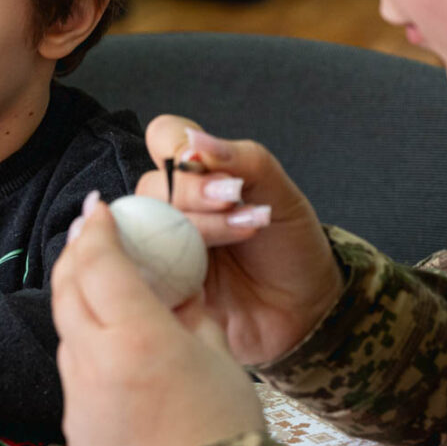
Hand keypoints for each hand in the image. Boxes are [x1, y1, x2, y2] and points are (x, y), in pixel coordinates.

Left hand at [53, 200, 264, 445]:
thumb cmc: (226, 437)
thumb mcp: (221, 360)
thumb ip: (191, 316)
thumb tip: (177, 291)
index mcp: (135, 338)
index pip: (99, 262)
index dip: (96, 228)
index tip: (98, 207)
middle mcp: (94, 363)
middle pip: (68, 290)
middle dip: (77, 254)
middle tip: (91, 233)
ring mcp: (78, 400)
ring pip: (68, 332)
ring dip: (79, 300)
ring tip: (103, 286)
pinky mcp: (75, 430)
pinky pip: (76, 374)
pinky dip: (88, 347)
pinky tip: (113, 347)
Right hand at [137, 116, 341, 365]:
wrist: (304, 308)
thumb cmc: (289, 247)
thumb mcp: (279, 193)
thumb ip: (241, 159)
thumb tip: (193, 140)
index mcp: (195, 176)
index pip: (163, 137)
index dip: (179, 145)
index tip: (218, 167)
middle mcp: (171, 208)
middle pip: (150, 185)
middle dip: (195, 192)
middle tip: (236, 202)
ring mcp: (161, 247)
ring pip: (145, 225)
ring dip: (196, 227)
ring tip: (241, 232)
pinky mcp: (158, 288)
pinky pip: (142, 273)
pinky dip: (178, 269)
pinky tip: (210, 276)